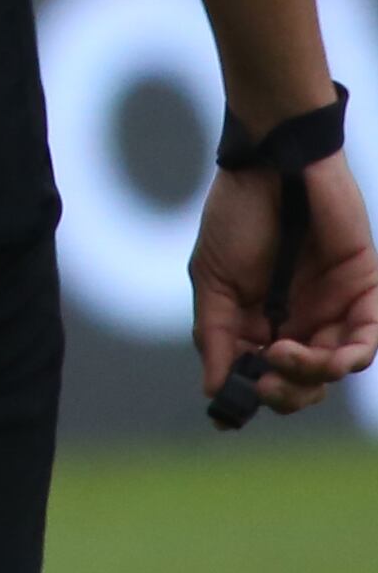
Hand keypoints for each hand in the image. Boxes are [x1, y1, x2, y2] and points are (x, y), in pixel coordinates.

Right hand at [193, 150, 377, 414]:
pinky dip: (352, 356)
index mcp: (261, 322)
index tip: (236, 406)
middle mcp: (300, 322)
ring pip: (334, 367)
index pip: (262, 375)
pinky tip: (329, 357)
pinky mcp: (365, 292)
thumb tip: (214, 392)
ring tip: (285, 355)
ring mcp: (334, 309)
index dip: (253, 396)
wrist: (272, 166)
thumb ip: (216, 335)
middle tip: (265, 382)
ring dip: (311, 374)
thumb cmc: (236, 216)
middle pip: (303, 382)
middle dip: (285, 392)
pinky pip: (369, 339)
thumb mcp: (211, 279)